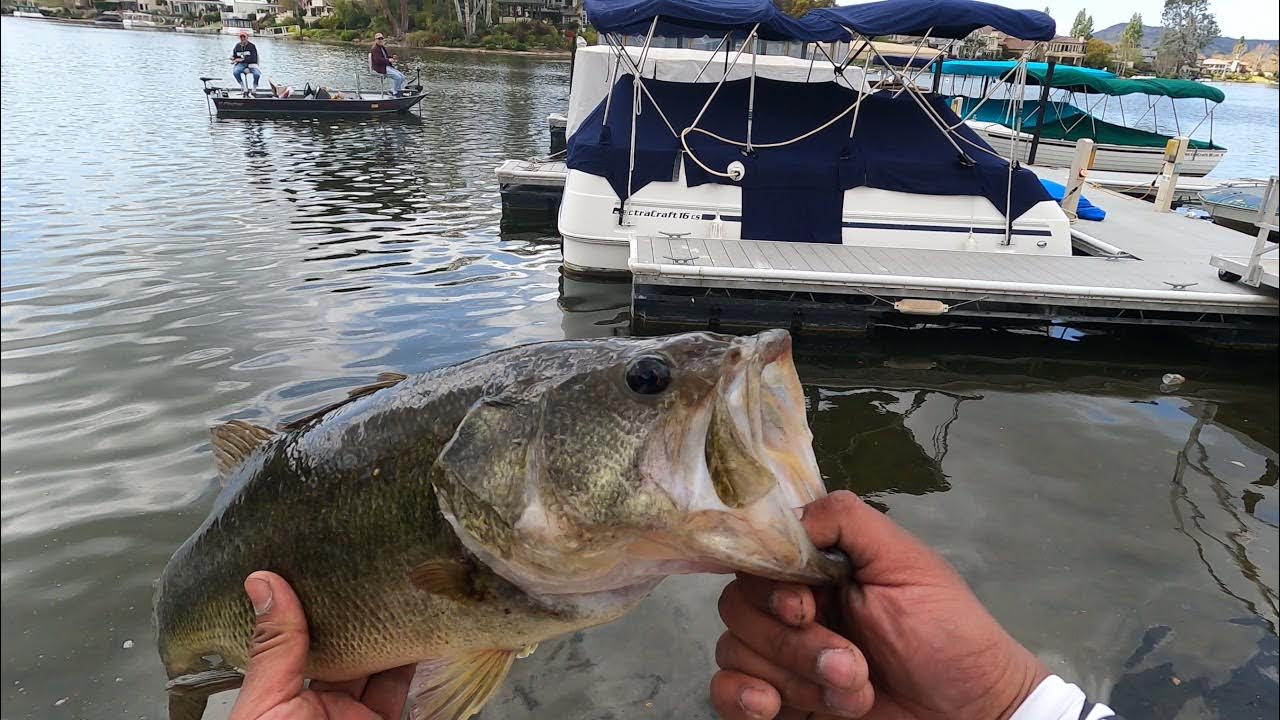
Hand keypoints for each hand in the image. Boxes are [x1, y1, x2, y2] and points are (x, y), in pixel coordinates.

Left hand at [229, 571, 413, 719]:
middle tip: (363, 569)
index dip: (307, 608)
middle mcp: (319, 705)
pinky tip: (412, 627)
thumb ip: (274, 649)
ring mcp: (354, 715)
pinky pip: (399, 687)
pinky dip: (409, 659)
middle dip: (352, 616)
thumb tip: (262, 581)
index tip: (317, 565)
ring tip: (392, 587)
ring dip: (384, 632)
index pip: (296, 644)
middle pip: (341, 652)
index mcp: (281, 698)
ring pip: (375, 665)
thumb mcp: (266, 703)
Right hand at [710, 491, 1048, 719]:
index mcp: (817, 570)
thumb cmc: (949, 636)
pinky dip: (741, 699)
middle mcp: (791, 609)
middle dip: (794, 643)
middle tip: (853, 664)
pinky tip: (774, 707)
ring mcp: (781, 658)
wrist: (971, 713)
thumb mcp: (906, 562)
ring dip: (793, 678)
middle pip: (738, 608)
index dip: (771, 586)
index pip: (756, 559)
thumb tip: (786, 516)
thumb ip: (847, 520)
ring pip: (733, 651)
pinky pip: (725, 693)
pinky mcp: (778, 703)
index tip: (807, 608)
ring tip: (853, 694)